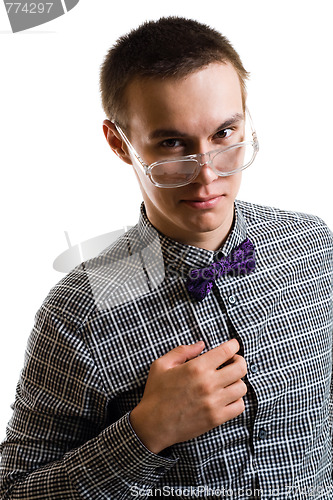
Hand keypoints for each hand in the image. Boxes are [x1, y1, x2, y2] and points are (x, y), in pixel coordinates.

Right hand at [129, 339, 246, 453]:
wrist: (153, 425)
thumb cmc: (156, 393)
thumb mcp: (161, 365)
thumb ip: (182, 351)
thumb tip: (202, 344)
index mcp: (196, 367)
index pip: (227, 351)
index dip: (234, 345)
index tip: (233, 345)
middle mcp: (208, 383)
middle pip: (240, 367)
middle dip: (239, 361)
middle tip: (232, 362)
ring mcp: (214, 402)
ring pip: (242, 387)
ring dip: (237, 381)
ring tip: (228, 381)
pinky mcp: (216, 418)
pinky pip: (239, 406)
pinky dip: (237, 400)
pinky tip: (227, 397)